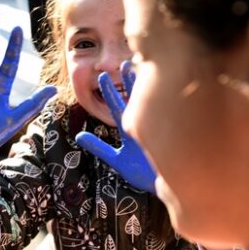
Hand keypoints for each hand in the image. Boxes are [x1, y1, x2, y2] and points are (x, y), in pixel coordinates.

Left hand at [75, 61, 156, 193]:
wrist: (169, 186)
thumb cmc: (142, 174)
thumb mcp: (116, 160)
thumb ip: (98, 147)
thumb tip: (77, 136)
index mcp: (129, 128)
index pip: (116, 106)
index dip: (109, 92)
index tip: (101, 76)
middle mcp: (143, 123)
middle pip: (134, 99)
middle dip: (128, 82)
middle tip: (124, 63)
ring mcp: (158, 126)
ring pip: (149, 102)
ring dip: (143, 86)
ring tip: (139, 68)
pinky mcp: (171, 133)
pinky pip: (167, 114)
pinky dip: (165, 100)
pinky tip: (165, 85)